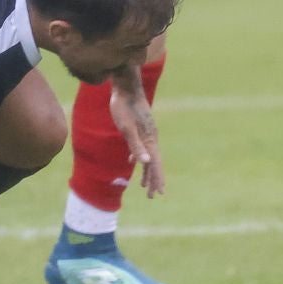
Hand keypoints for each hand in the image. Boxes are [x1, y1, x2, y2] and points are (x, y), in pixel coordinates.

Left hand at [109, 81, 164, 197]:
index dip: (157, 179)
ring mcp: (147, 132)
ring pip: (149, 156)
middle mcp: (151, 137)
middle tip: (154, 196)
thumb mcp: (126, 127)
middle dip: (154, 180)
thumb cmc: (123, 106)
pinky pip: (142, 147)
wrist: (125, 86)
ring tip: (144, 186)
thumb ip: (135, 145)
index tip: (159, 194)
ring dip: (146, 171)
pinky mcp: (140, 127)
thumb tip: (145, 162)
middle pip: (155, 162)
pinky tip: (131, 160)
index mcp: (150, 138)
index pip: (155, 163)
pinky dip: (138, 157)